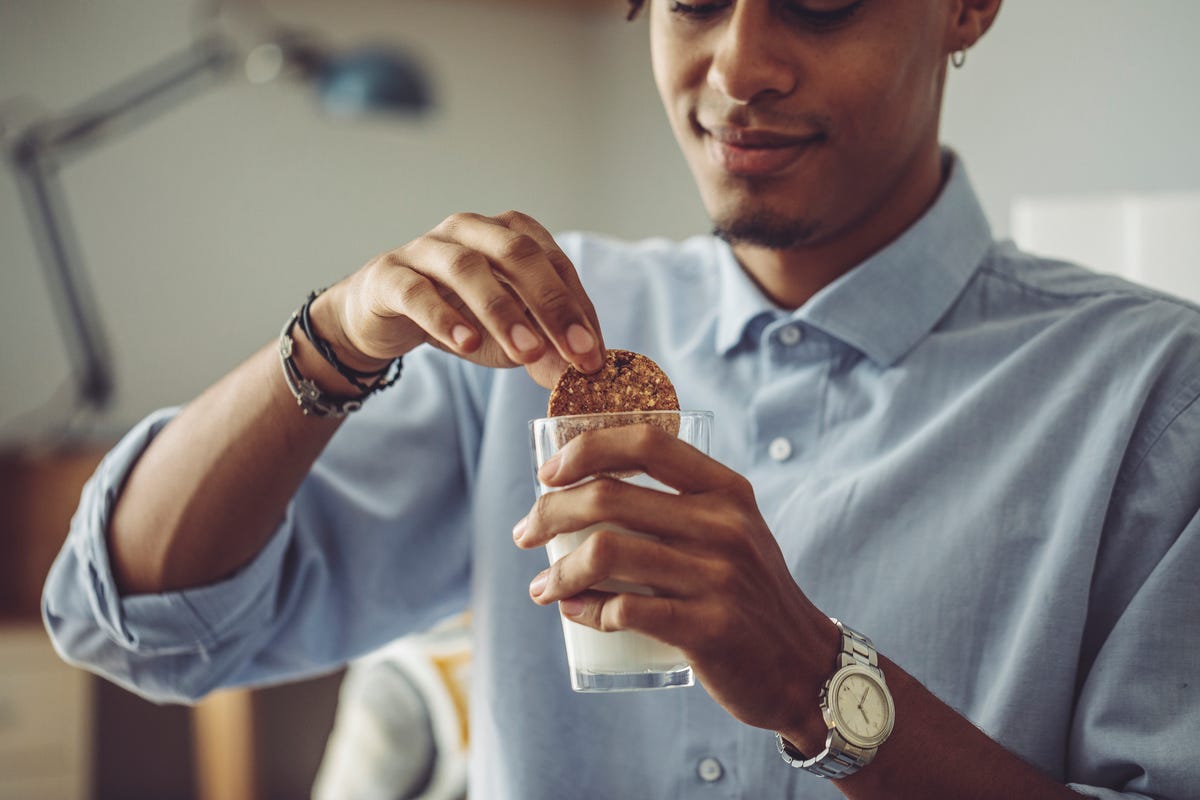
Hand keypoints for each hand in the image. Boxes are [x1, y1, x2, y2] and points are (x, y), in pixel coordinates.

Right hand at [311, 211, 603, 386]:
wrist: (381, 315)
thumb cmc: (457, 316)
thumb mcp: (507, 337)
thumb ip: (544, 350)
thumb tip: (581, 376)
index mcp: (509, 233)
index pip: (555, 263)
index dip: (579, 308)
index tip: (595, 355)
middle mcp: (471, 229)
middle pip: (518, 254)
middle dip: (553, 305)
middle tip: (577, 353)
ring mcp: (427, 248)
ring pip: (468, 268)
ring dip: (503, 311)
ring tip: (527, 352)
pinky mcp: (389, 275)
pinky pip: (418, 292)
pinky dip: (445, 318)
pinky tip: (467, 344)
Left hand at [514, 423, 838, 749]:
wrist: (803, 667)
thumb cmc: (749, 594)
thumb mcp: (734, 531)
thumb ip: (682, 505)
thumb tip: (587, 489)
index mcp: (727, 491)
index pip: (647, 442)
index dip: (586, 448)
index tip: (547, 473)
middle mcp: (724, 525)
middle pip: (609, 497)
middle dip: (548, 513)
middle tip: (526, 534)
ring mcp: (718, 577)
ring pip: (605, 553)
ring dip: (558, 571)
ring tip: (541, 588)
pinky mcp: (708, 628)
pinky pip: (624, 609)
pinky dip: (586, 611)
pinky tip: (575, 613)